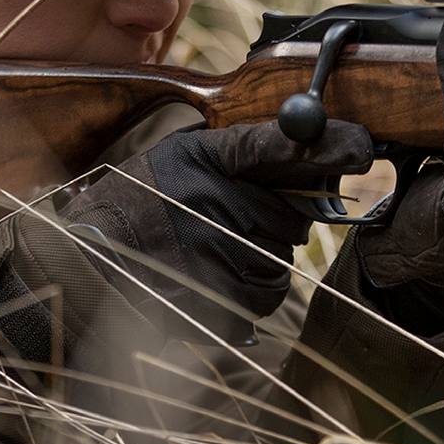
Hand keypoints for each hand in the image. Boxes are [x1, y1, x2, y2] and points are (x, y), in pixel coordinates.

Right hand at [59, 119, 372, 339]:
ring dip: (260, 266)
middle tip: (238, 228)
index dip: (324, 145)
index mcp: (200, 158)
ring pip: (278, 263)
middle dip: (277, 229)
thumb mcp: (173, 164)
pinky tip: (209, 283)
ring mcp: (210, 248)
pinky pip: (261, 299)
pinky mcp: (209, 294)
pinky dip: (247, 297)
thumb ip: (231, 160)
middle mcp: (209, 198)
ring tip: (213, 259)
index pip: (274, 145)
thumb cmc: (132, 210)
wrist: (80, 266)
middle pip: (288, 218)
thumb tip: (306, 163)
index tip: (362, 146)